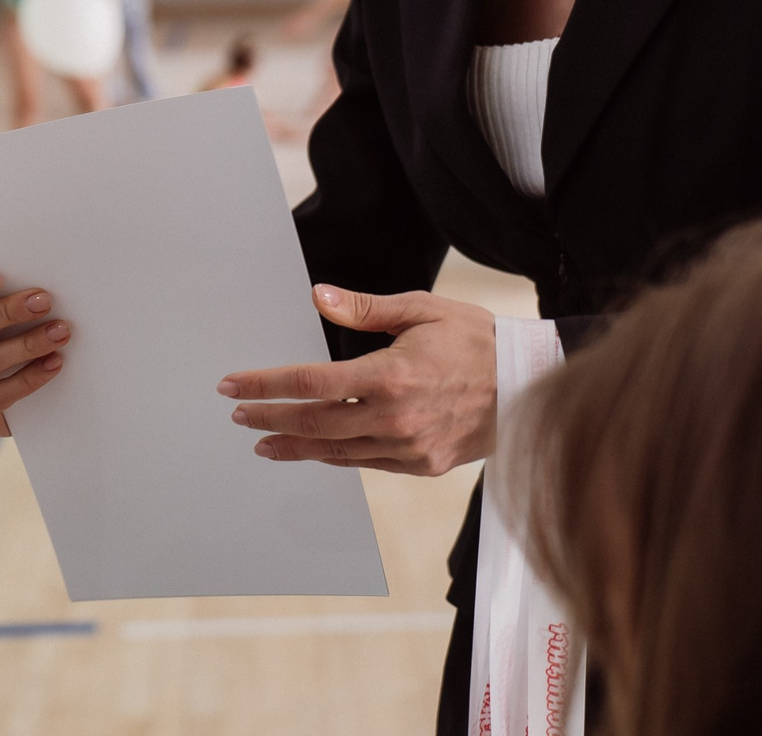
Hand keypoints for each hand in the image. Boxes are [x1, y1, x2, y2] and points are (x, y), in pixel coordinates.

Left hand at [217, 286, 495, 475]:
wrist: (528, 383)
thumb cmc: (476, 340)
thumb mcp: (421, 309)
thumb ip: (365, 308)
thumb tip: (319, 297)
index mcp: (389, 375)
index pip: (310, 382)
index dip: (266, 386)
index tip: (234, 387)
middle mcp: (393, 418)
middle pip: (313, 423)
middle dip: (269, 418)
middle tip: (240, 414)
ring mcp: (407, 447)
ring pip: (335, 452)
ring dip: (294, 447)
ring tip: (265, 442)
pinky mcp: (421, 465)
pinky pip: (365, 463)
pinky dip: (334, 456)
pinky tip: (316, 450)